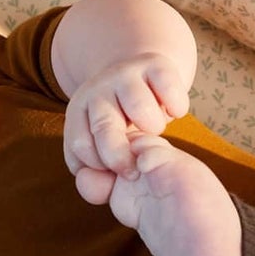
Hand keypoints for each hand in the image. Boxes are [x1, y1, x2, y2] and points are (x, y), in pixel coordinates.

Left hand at [63, 55, 190, 205]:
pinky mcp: (155, 64)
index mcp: (78, 112)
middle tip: (139, 170)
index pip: (80, 146)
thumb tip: (100, 191)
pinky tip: (172, 112)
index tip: (119, 172)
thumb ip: (96, 180)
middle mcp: (96, 90)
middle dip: (123, 158)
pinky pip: (169, 89)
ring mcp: (125, 74)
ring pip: (139, 108)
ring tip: (154, 131)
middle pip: (104, 128)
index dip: (101, 167)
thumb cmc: (123, 128)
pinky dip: (176, 107)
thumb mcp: (103, 151)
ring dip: (153, 128)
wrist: (143, 78)